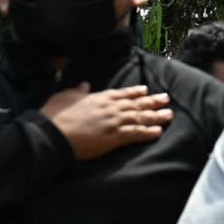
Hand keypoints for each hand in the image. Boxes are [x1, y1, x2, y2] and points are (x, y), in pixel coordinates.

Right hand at [40, 82, 172, 160]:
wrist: (54, 134)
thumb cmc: (56, 115)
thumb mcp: (65, 97)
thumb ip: (78, 91)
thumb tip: (85, 85)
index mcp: (99, 97)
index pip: (123, 93)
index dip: (136, 92)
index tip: (147, 90)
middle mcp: (111, 108)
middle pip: (136, 104)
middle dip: (153, 102)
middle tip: (166, 99)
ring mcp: (114, 122)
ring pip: (140, 118)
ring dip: (156, 116)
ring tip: (169, 115)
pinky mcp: (114, 138)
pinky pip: (135, 134)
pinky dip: (148, 133)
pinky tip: (158, 132)